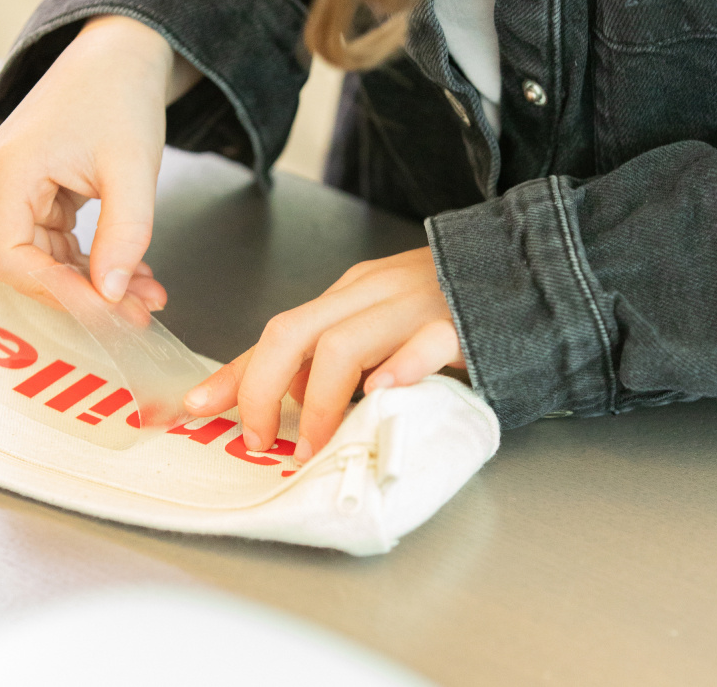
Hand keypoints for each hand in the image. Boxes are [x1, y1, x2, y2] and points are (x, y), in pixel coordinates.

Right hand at [0, 15, 192, 311]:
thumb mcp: (133, 169)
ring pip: (50, 260)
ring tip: (149, 295)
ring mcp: (16, 192)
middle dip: (88, 293)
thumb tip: (112, 295)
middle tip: (141, 313)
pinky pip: (61, 244)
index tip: (108, 311)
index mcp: (7, 175)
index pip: (11, 259)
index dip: (58, 293)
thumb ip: (124, 233)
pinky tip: (135, 271)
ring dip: (99, 282)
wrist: (120, 59)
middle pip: (30, 265)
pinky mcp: (38, 196)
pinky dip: (98, 260)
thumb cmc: (120, 98)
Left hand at [182, 247, 463, 462]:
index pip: (278, 333)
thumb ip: (340, 355)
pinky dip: (399, 370)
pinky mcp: (458, 325)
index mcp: (350, 296)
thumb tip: (294, 399)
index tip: (195, 406)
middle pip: (293, 331)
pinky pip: (424, 344)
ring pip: (345, 342)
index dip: (234, 374)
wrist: (520, 270)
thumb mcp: (381, 324)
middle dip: (259, 388)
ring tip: (311, 444)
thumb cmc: (446, 308)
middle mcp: (372, 294)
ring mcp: (413, 306)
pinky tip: (382, 394)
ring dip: (316, 402)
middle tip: (255, 439)